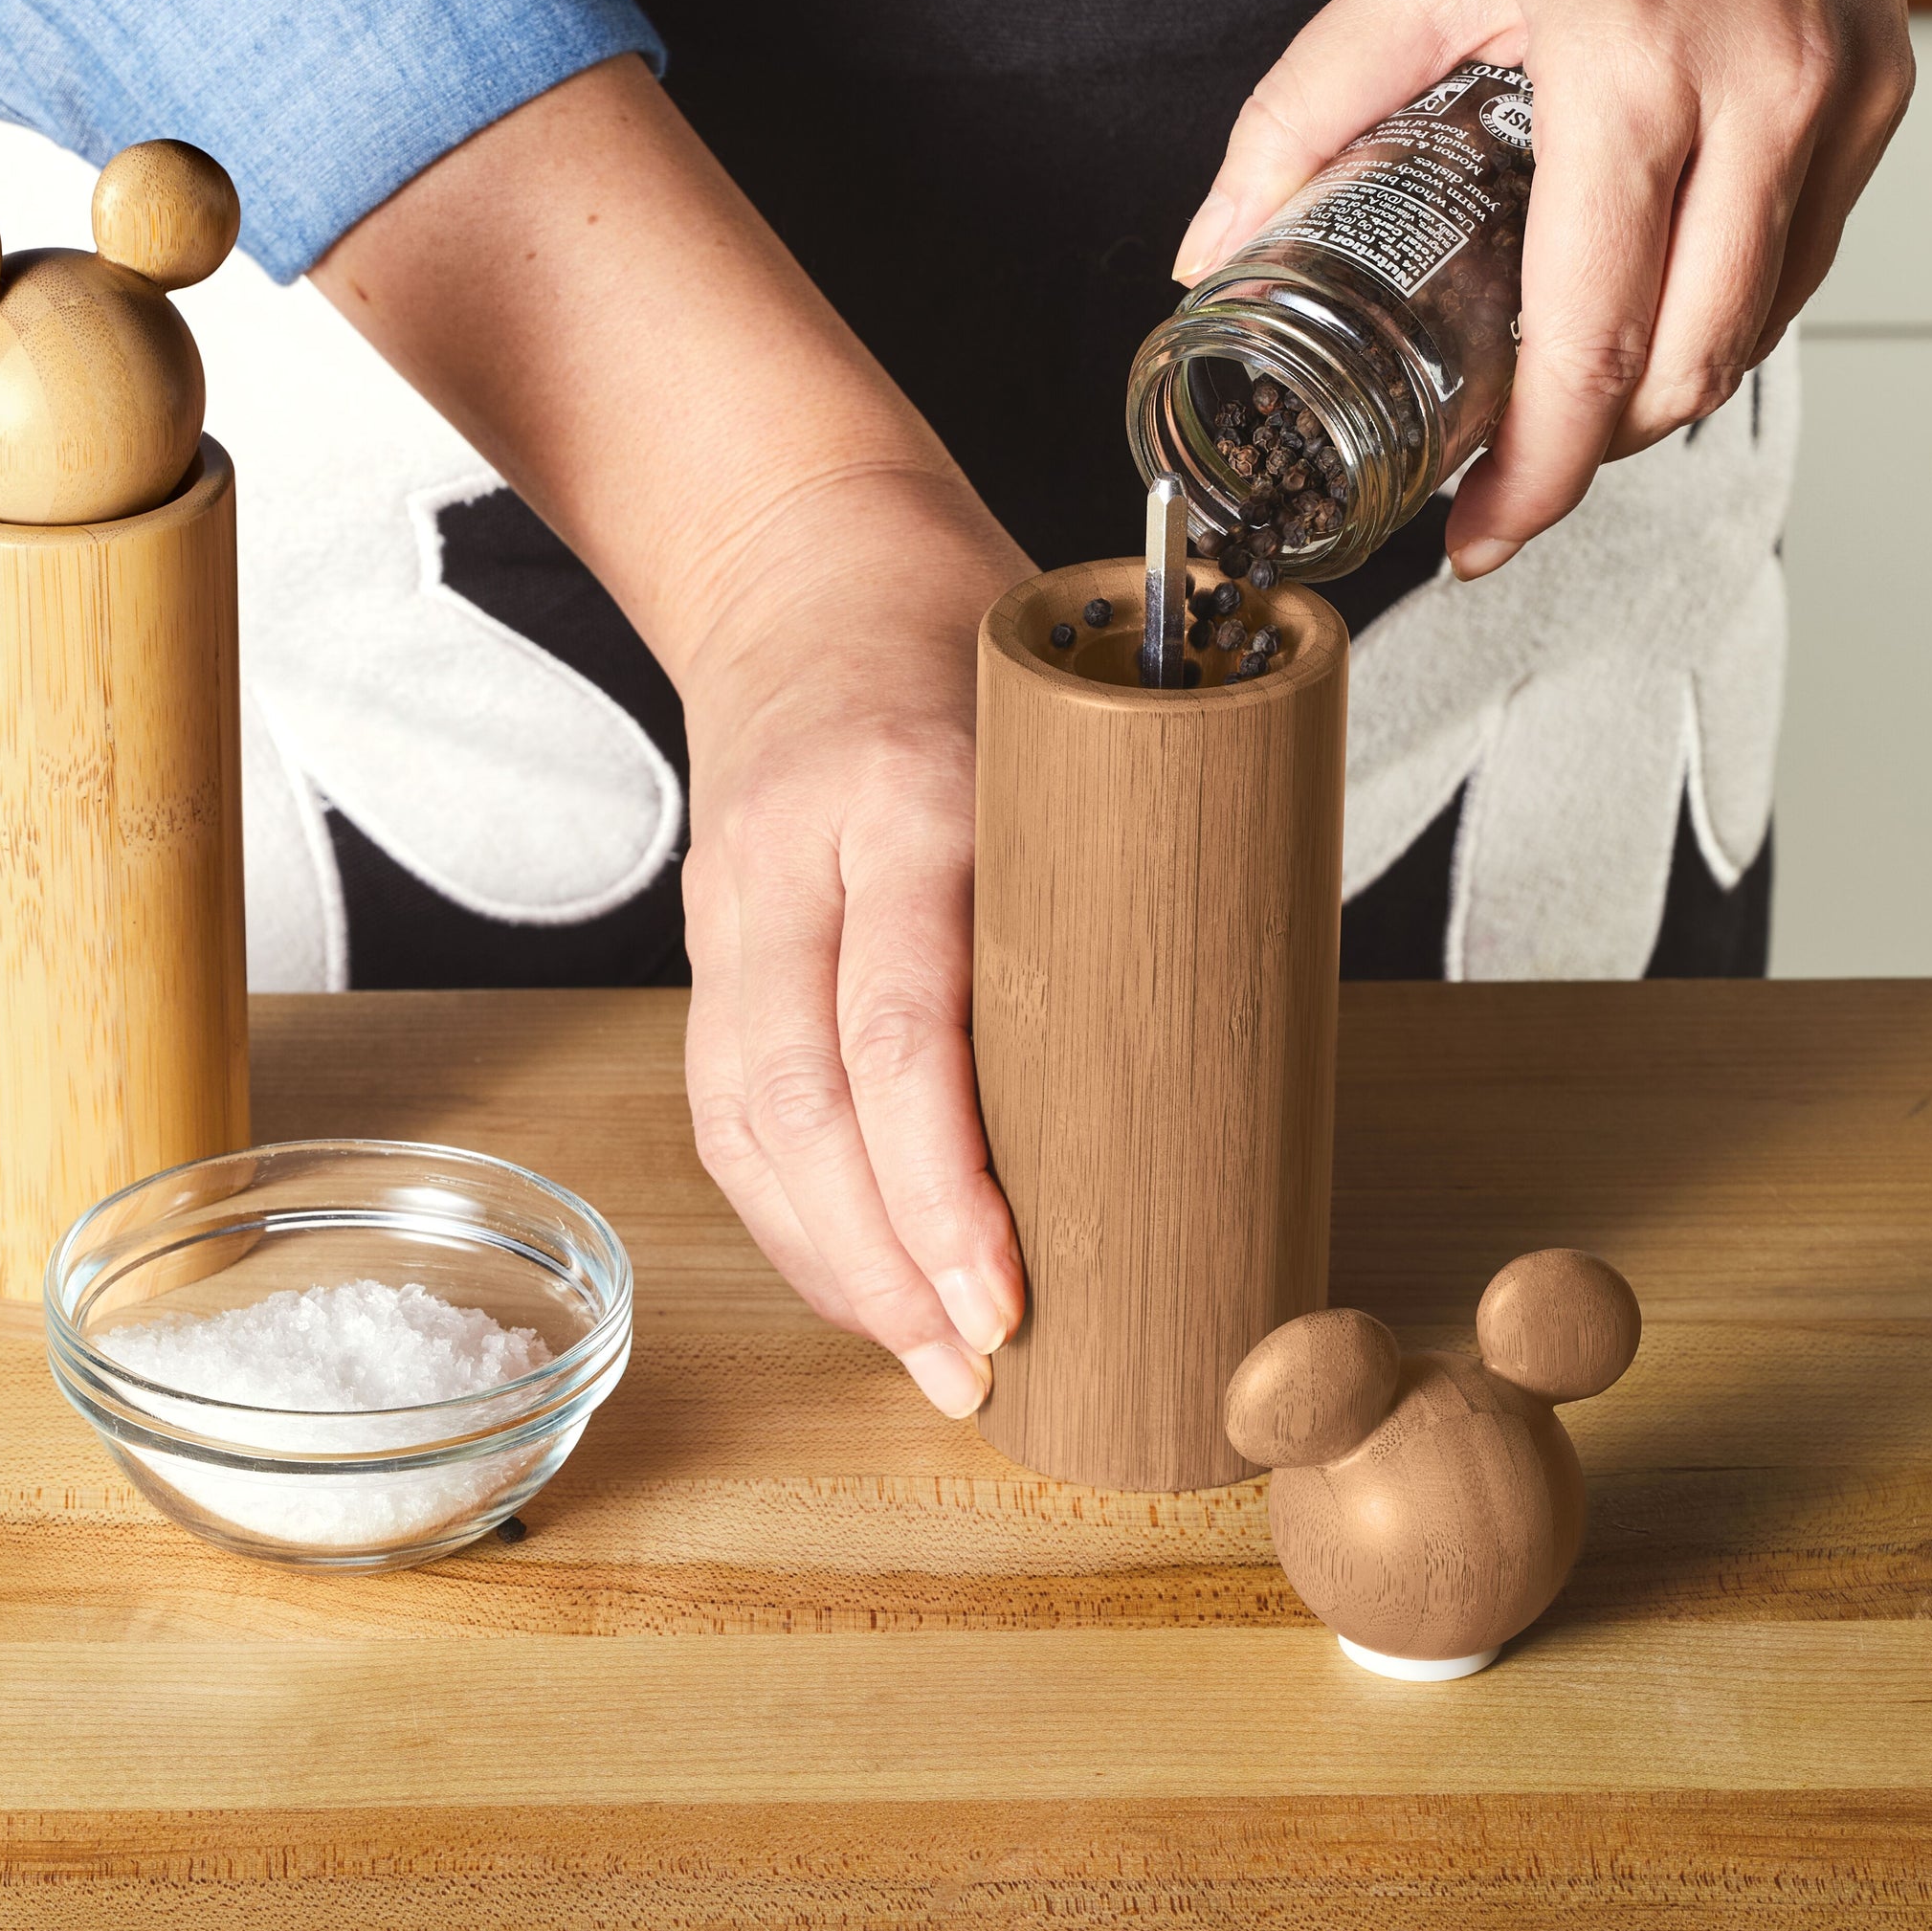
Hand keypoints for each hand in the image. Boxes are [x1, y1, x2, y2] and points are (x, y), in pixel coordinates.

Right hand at [314, 56, 1031, 1414]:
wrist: (795, 563)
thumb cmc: (963, 634)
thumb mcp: (1074, 717)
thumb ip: (1124, 865)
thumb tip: (1225, 1057)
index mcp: (905, 795)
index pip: (900, 1025)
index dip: (943, 1184)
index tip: (1008, 1298)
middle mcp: (795, 861)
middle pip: (801, 1102)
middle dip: (883, 1263)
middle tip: (976, 1368)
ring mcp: (730, 904)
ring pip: (743, 1120)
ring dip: (829, 1261)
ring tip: (923, 1355)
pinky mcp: (706, 942)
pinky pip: (726, 1102)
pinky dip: (787, 1211)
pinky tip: (854, 1274)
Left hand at [1173, 0, 1929, 579]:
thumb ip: (1306, 108)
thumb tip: (1216, 244)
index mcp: (1637, 67)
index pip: (1592, 340)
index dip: (1534, 475)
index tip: (1476, 534)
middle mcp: (1765, 94)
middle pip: (1686, 368)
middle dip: (1588, 457)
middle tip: (1500, 483)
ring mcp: (1839, 93)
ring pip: (1752, 331)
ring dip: (1654, 397)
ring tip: (1558, 412)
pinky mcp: (1880, 83)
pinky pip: (1798, 257)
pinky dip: (1719, 316)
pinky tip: (1643, 316)